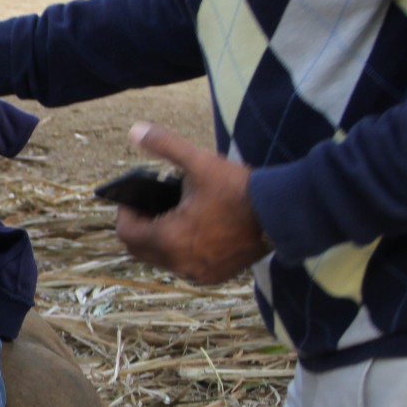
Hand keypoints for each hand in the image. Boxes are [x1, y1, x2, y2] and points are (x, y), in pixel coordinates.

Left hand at [114, 122, 269, 284]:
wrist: (281, 213)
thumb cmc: (239, 188)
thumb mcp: (200, 162)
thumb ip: (165, 145)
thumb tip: (136, 130)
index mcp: (170, 238)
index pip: (126, 233)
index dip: (126, 214)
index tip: (134, 199)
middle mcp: (180, 263)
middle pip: (140, 250)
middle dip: (139, 229)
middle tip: (150, 207)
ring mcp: (198, 273)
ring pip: (162, 260)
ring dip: (159, 241)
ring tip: (172, 216)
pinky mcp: (214, 276)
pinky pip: (184, 267)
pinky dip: (181, 252)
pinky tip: (192, 231)